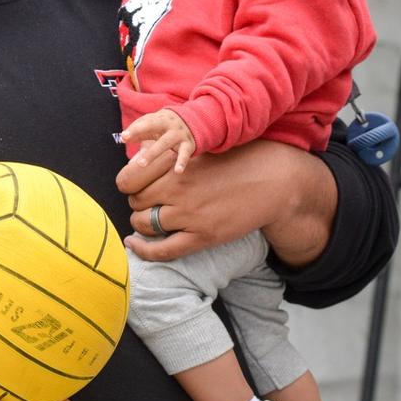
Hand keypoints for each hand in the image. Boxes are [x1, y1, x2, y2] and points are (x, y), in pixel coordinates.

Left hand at [115, 139, 336, 265]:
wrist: (272, 181)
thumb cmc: (236, 161)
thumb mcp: (199, 150)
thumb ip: (169, 156)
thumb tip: (138, 157)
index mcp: (175, 164)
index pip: (129, 178)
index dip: (128, 183)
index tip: (135, 185)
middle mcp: (177, 188)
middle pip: (135, 201)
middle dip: (137, 202)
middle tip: (149, 202)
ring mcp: (189, 214)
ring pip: (143, 224)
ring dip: (141, 223)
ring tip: (149, 219)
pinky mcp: (202, 236)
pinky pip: (162, 250)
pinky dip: (143, 250)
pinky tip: (134, 244)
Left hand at [122, 109, 196, 173]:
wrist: (196, 121)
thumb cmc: (168, 126)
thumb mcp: (155, 124)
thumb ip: (139, 131)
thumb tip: (122, 139)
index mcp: (159, 118)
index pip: (144, 122)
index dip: (134, 129)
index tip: (123, 137)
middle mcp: (169, 124)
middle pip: (153, 127)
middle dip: (140, 133)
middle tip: (126, 142)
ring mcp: (179, 134)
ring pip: (165, 142)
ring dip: (152, 153)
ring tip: (141, 164)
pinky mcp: (189, 144)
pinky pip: (185, 154)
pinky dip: (182, 162)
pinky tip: (177, 171)